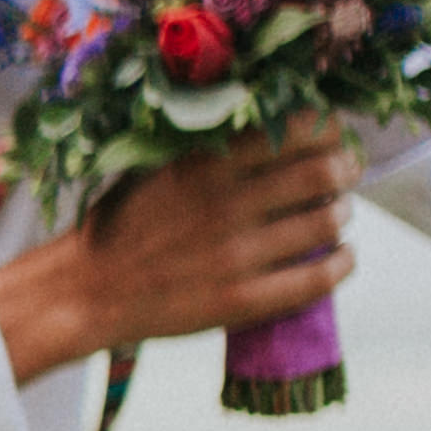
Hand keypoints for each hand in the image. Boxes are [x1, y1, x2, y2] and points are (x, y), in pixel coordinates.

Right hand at [0, 120, 356, 384]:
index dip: (328, 130)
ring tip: (337, 214)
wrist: (85, 292)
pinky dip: (344, 265)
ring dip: (343, 213)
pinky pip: (317, 279)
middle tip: (345, 172)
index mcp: (205, 164)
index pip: (295, 130)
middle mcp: (226, 205)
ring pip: (326, 223)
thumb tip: (274, 128)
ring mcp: (236, 256)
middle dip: (345, 168)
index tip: (332, 135)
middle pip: (323, 173)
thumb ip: (212, 150)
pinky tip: (344, 258)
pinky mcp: (241, 302)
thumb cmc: (121, 225)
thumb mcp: (157, 168)